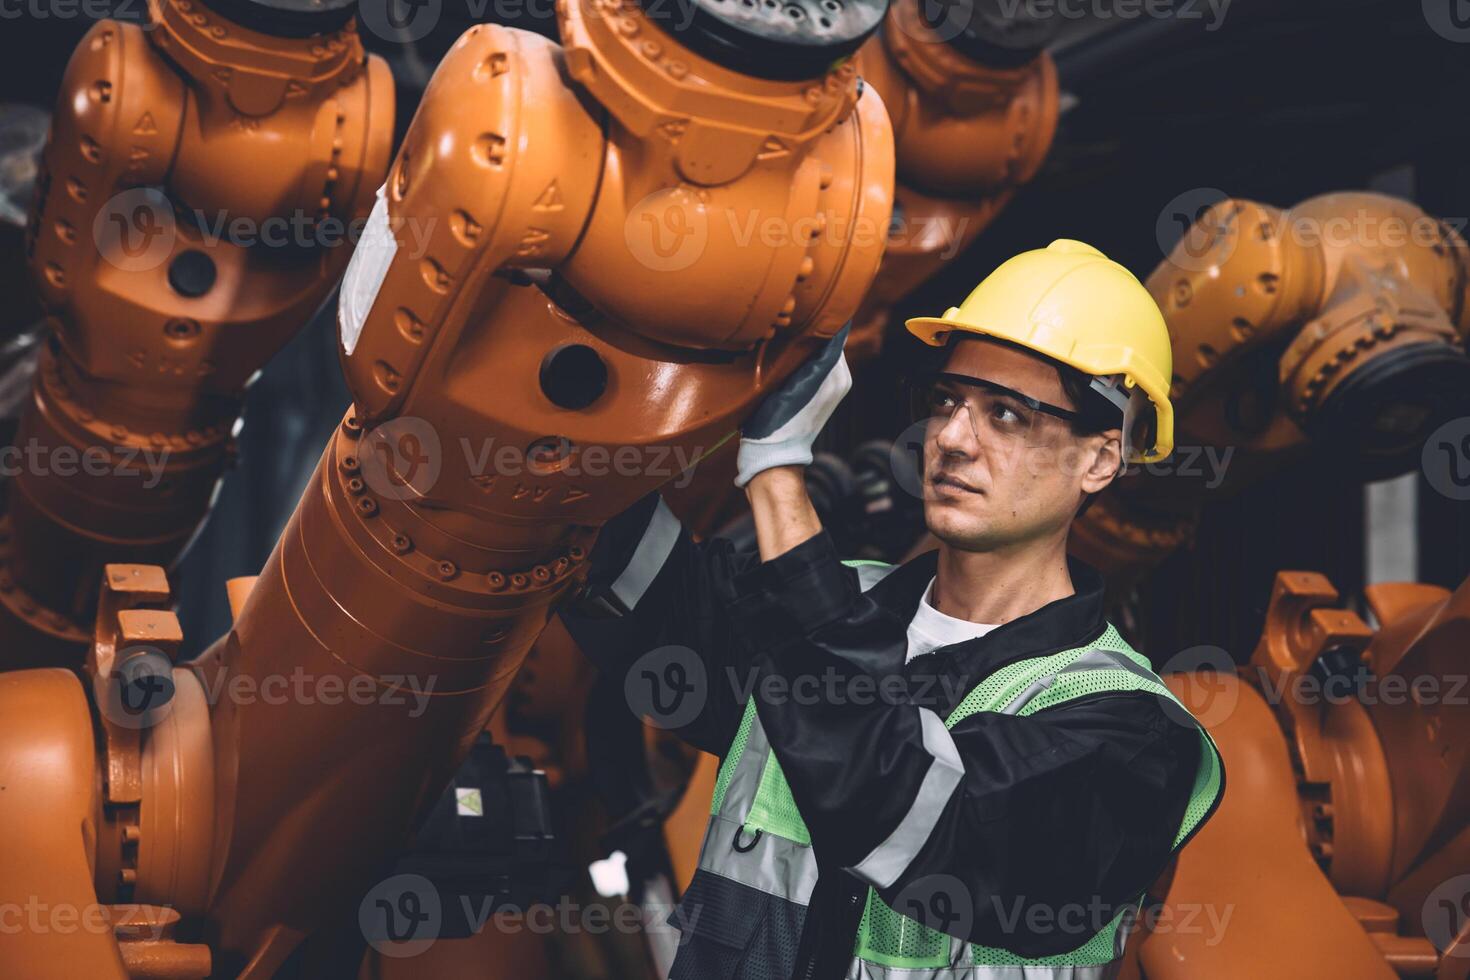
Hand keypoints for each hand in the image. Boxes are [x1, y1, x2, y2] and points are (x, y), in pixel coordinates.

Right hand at [734, 324, 851, 488]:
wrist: (775, 454)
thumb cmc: (773, 422)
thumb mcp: (781, 381)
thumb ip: (797, 353)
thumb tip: (806, 323)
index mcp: (832, 372)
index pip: (834, 331)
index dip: (824, 312)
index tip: (811, 295)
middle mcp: (841, 378)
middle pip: (831, 338)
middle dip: (816, 325)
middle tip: (795, 309)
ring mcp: (839, 386)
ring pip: (827, 350)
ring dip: (812, 340)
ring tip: (791, 328)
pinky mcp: (832, 392)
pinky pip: (824, 363)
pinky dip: (812, 354)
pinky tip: (792, 350)